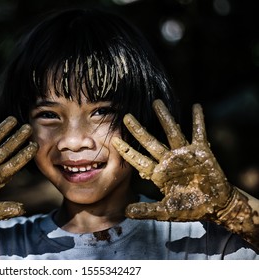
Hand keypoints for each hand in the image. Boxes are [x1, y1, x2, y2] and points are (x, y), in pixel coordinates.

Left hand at [112, 99, 233, 221]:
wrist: (215, 206)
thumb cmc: (191, 207)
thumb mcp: (167, 211)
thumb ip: (147, 210)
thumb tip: (125, 212)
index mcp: (158, 173)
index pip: (138, 159)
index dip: (126, 150)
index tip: (114, 140)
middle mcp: (168, 160)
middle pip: (150, 142)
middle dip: (138, 130)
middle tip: (126, 116)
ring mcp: (184, 154)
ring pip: (171, 132)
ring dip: (164, 118)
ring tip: (156, 102)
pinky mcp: (201, 152)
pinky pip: (199, 133)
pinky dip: (198, 121)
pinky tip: (196, 107)